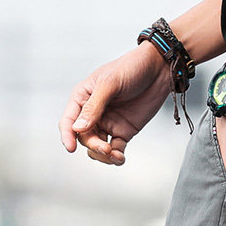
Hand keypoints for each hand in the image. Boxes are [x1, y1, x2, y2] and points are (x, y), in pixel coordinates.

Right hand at [59, 43, 172, 165]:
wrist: (157, 70)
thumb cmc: (132, 67)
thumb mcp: (110, 84)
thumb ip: (94, 107)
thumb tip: (79, 128)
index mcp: (84, 97)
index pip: (69, 120)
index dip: (68, 135)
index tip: (70, 147)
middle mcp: (93, 112)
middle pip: (84, 137)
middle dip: (92, 145)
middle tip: (104, 148)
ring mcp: (108, 123)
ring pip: (98, 146)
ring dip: (103, 155)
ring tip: (112, 154)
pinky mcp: (123, 131)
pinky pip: (115, 149)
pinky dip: (116, 157)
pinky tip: (119, 158)